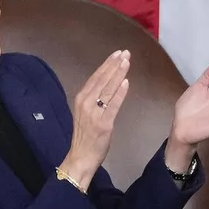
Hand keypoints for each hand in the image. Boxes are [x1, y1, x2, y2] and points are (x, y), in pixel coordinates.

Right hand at [59, 50, 131, 186]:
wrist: (81, 156)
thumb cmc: (86, 136)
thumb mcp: (87, 113)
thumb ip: (95, 100)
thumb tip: (107, 86)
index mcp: (81, 98)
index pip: (95, 77)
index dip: (107, 64)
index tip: (117, 54)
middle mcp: (85, 102)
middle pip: (101, 79)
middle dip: (114, 64)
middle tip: (125, 52)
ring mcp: (94, 113)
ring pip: (107, 89)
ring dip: (118, 74)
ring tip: (127, 62)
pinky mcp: (103, 124)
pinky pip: (113, 105)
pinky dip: (119, 93)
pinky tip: (126, 83)